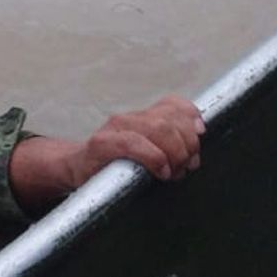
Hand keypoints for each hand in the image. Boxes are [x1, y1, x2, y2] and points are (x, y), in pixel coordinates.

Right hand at [68, 95, 204, 184]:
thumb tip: (198, 134)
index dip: (192, 118)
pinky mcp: (101, 144)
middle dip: (187, 145)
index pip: (174, 104)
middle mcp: (128, 117)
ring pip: (157, 128)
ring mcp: (114, 129)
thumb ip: (171, 142)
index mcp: (141, 117)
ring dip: (174, 153)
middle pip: (170, 119)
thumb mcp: (146, 152)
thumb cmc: (116, 167)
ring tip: (174, 172)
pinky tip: (160, 171)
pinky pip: (133, 143)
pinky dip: (153, 157)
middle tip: (187, 166)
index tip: (200, 137)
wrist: (76, 172)